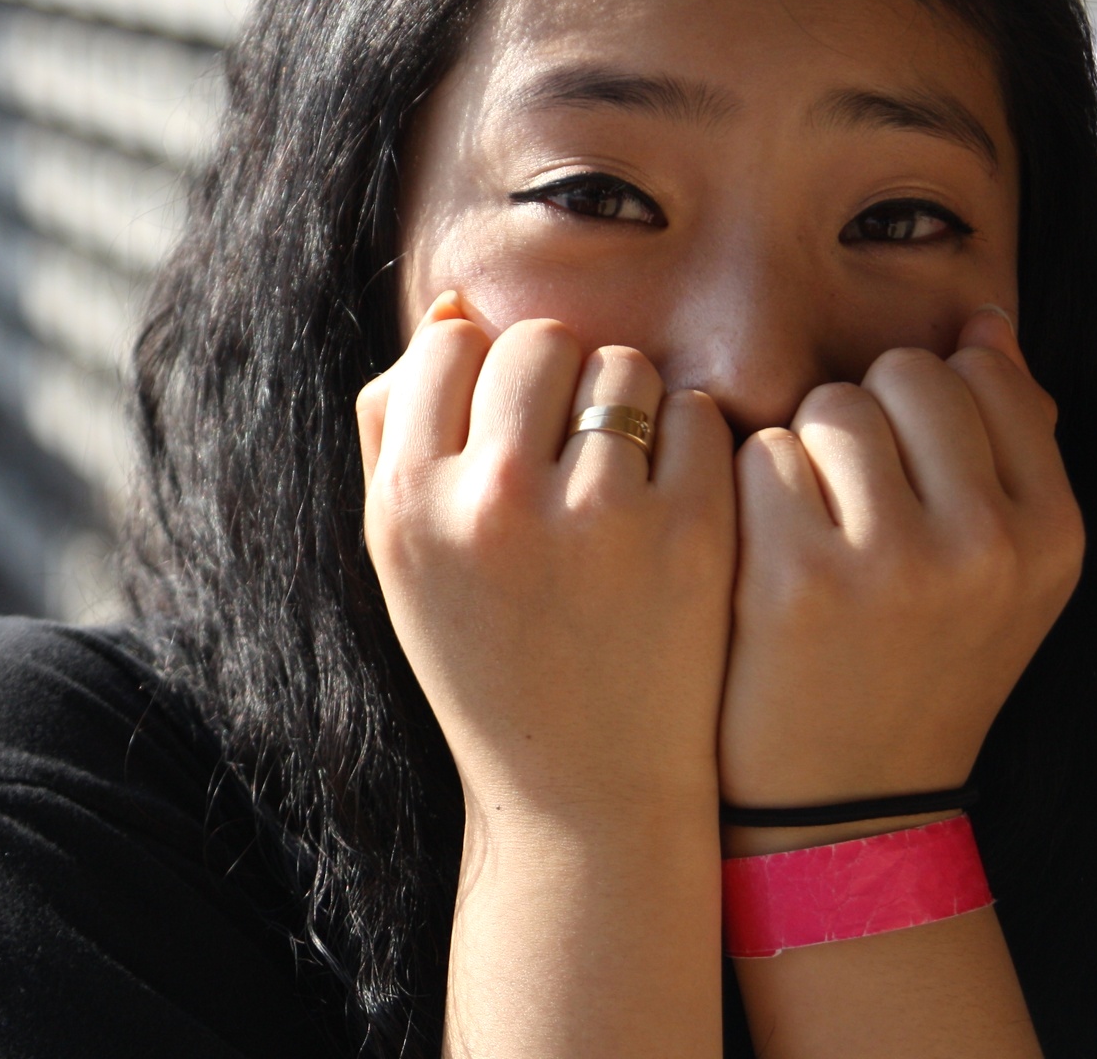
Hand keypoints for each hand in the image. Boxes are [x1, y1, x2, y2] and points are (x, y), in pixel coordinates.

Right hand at [357, 295, 736, 829]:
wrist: (583, 790)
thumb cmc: (485, 654)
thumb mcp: (401, 555)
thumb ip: (398, 427)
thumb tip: (458, 306)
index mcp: (409, 503)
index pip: (450, 346)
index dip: (484, 369)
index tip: (504, 422)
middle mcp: (494, 502)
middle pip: (540, 342)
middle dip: (561, 378)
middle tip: (571, 447)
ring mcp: (596, 517)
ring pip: (624, 368)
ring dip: (630, 406)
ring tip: (622, 480)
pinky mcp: (691, 534)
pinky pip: (699, 416)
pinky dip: (695, 447)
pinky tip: (677, 505)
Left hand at [718, 310, 1084, 814]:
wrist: (840, 805)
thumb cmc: (908, 664)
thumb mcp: (999, 575)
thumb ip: (1004, 449)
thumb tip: (983, 325)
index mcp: (1053, 536)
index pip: (982, 375)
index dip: (920, 407)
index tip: (901, 474)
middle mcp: (988, 545)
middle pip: (902, 376)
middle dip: (860, 419)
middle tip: (845, 506)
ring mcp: (896, 562)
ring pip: (826, 406)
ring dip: (800, 451)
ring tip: (806, 534)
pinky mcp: (798, 578)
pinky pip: (759, 453)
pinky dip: (743, 491)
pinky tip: (756, 556)